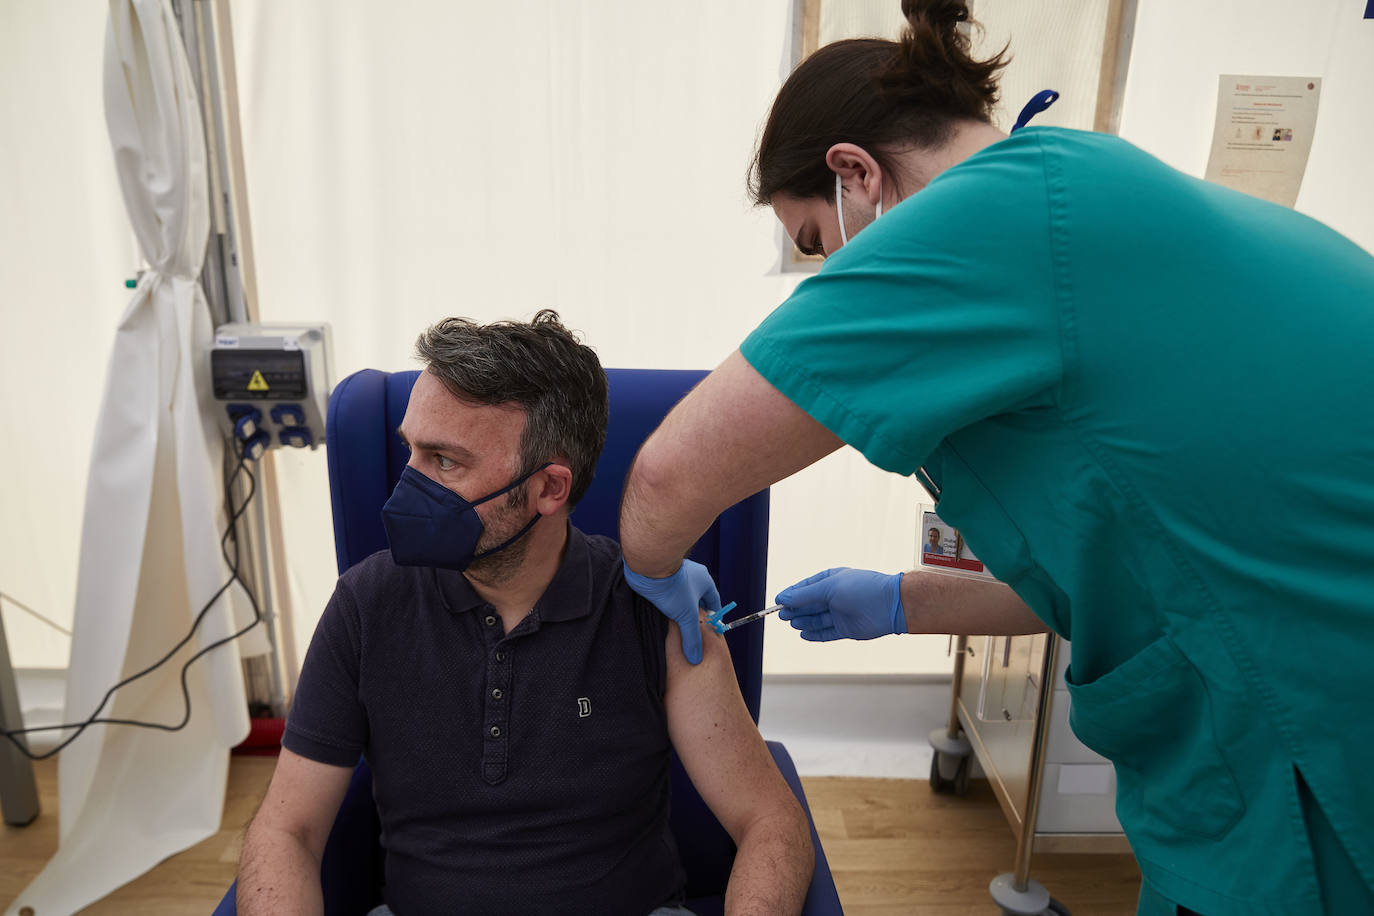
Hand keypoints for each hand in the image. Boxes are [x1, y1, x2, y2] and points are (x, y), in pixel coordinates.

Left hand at [623, 559, 721, 663]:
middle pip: (698, 597)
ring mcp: (677, 573)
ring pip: (683, 593)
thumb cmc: (673, 588)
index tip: (709, 628)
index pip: (714, 601)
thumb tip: (696, 657)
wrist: (648, 568)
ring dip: (681, 605)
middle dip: (695, 612)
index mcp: (705, 580)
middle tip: (692, 628)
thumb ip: (692, 637)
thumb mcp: (686, 616)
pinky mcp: (663, 574)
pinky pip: (670, 590)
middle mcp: (693, 574)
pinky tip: (663, 611)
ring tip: (676, 622)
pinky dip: (669, 600)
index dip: (712, 615)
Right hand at [776, 567, 904, 640]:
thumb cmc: (861, 589)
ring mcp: (840, 613)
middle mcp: (835, 597)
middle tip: (782, 615)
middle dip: (795, 609)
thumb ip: (805, 595)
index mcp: (831, 580)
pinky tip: (803, 635)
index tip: (778, 601)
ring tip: (793, 623)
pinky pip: (826, 633)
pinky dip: (814, 635)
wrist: (890, 605)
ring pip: (816, 619)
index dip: (791, 594)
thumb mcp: (829, 587)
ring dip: (804, 622)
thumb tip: (782, 599)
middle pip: (809, 605)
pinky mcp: (846, 629)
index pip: (806, 587)